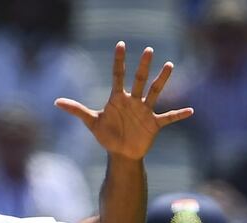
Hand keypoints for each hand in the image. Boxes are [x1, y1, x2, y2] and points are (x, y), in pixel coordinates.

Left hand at [55, 42, 192, 160]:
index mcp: (118, 98)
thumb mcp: (91, 122)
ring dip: (162, 80)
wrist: (121, 153)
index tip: (120, 45)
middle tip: (148, 50)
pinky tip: (190, 110)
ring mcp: (145, 111)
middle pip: (140, 79)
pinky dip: (179, 115)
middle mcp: (133, 101)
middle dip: (143, 66)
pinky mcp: (154, 124)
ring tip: (169, 65)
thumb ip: (77, 110)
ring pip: (155, 92)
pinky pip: (169, 118)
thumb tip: (56, 102)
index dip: (119, 61)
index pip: (118, 75)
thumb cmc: (107, 136)